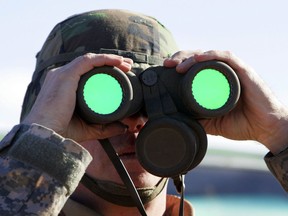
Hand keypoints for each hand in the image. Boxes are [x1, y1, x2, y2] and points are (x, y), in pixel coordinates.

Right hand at [22, 53, 131, 141]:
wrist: (46, 134)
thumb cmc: (62, 131)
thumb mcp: (90, 127)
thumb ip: (106, 128)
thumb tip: (124, 127)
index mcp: (65, 85)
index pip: (87, 72)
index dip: (106, 69)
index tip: (122, 73)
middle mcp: (62, 76)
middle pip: (90, 64)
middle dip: (111, 62)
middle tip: (128, 66)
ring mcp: (62, 73)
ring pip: (90, 60)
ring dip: (111, 59)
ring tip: (127, 64)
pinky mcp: (66, 75)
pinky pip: (88, 61)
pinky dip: (104, 59)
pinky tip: (118, 61)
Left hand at [164, 50, 287, 153]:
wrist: (265, 129)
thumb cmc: (243, 124)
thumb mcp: (213, 124)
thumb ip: (198, 121)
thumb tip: (179, 121)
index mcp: (216, 81)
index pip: (195, 67)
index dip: (180, 65)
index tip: (166, 70)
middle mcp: (224, 73)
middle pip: (199, 57)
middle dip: (181, 58)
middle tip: (167, 64)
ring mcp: (233, 71)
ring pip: (210, 55)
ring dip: (192, 57)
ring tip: (177, 65)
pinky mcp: (244, 72)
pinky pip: (227, 58)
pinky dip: (212, 56)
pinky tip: (198, 58)